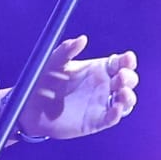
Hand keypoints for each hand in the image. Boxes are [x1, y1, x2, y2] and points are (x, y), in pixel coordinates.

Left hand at [21, 34, 138, 139]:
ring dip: (129, 96)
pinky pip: (112, 118)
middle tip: (120, 76)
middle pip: (127, 80)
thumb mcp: (53, 63)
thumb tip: (82, 39)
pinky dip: (117, 114)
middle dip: (129, 77)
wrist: (31, 107)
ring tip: (121, 92)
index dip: (127, 60)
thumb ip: (66, 50)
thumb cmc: (43, 81)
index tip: (128, 57)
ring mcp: (102, 104)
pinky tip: (115, 108)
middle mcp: (104, 86)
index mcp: (98, 69)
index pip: (120, 63)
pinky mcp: (96, 121)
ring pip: (126, 100)